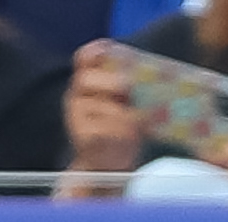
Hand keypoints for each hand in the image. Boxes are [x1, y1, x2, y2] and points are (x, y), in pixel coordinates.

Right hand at [66, 41, 146, 171]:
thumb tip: (152, 81)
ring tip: (137, 122)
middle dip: (109, 80)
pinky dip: (118, 132)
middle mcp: (76, 96)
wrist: (110, 168)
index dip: (95, 51)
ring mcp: (76, 116)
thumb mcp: (128, 105)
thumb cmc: (122, 132)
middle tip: (128, 86)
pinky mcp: (81, 137)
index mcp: (88, 83)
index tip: (109, 48)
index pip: (84, 59)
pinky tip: (130, 136)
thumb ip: (131, 91)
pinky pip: (100, 129)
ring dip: (121, 113)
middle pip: (85, 79)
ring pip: (98, 106)